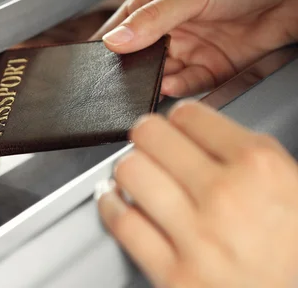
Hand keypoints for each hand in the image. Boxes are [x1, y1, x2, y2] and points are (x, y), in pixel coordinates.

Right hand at [91, 0, 297, 96]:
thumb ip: (154, 19)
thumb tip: (115, 40)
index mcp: (157, 2)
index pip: (122, 26)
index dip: (109, 43)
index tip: (97, 62)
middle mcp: (171, 28)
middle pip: (139, 56)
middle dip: (131, 69)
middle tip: (122, 80)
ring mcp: (191, 49)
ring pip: (161, 73)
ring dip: (154, 81)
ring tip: (149, 84)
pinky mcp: (212, 67)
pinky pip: (188, 84)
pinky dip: (179, 88)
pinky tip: (171, 87)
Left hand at [96, 101, 297, 287]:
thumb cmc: (296, 253)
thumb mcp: (292, 188)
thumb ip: (248, 155)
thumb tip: (200, 131)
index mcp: (261, 168)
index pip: (191, 116)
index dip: (179, 117)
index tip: (175, 123)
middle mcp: (227, 197)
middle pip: (152, 136)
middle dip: (146, 135)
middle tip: (148, 142)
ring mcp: (197, 237)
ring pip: (131, 172)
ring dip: (128, 168)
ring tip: (134, 172)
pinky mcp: (174, 275)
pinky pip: (122, 223)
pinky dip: (110, 205)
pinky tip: (114, 200)